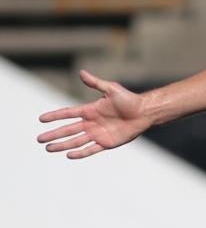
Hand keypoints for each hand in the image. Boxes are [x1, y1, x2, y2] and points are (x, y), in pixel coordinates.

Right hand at [37, 70, 151, 158]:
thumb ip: (95, 83)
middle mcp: (91, 123)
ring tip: (48, 148)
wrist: (144, 112)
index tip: (41, 119)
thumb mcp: (111, 89)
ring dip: (62, 145)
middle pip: (68, 130)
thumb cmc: (129, 99)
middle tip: (39, 139)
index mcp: (90, 110)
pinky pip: (90, 150)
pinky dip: (80, 153)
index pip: (68, 114)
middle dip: (53, 135)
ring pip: (76, 141)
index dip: (55, 116)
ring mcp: (98, 134)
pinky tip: (69, 155)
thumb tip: (81, 72)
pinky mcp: (107, 143)